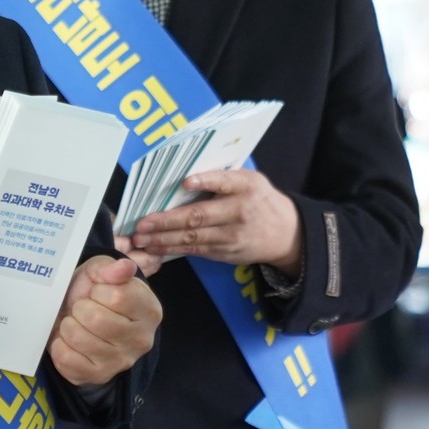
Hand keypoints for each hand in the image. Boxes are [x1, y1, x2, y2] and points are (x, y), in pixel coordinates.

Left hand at [46, 256, 160, 387]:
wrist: (80, 317)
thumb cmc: (93, 292)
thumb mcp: (100, 272)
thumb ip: (111, 268)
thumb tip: (124, 267)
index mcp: (149, 310)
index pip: (117, 297)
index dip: (98, 290)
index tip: (97, 292)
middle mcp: (141, 340)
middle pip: (96, 319)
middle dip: (80, 308)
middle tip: (82, 308)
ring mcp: (121, 362)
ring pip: (79, 338)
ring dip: (68, 326)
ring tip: (74, 323)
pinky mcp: (98, 376)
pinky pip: (67, 359)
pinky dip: (59, 345)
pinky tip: (68, 340)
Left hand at [119, 168, 304, 270]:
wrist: (286, 234)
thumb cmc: (260, 200)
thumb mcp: (250, 181)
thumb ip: (223, 178)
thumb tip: (185, 175)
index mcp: (246, 187)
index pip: (225, 182)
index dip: (205, 181)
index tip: (186, 182)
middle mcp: (239, 212)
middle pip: (199, 217)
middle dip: (167, 221)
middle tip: (143, 224)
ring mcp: (232, 236)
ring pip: (193, 239)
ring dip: (164, 239)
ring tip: (142, 239)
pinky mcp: (226, 253)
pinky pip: (196, 251)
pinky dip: (174, 249)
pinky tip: (156, 248)